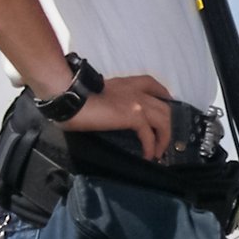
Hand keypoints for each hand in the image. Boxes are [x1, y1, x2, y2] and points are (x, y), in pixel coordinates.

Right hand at [62, 71, 176, 160]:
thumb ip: (111, 100)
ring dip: (163, 138)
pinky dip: (151, 146)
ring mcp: (137, 101)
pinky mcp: (134, 115)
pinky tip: (147, 155)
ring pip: (164, 120)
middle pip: (164, 107)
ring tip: (158, 153)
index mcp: (127, 83)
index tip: (166, 107)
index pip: (153, 84)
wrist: (71, 98)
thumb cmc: (77, 98)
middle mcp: (136, 90)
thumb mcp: (99, 94)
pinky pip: (149, 134)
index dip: (164, 96)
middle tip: (163, 141)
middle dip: (168, 125)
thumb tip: (109, 113)